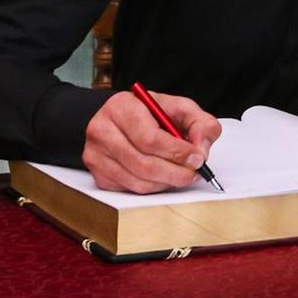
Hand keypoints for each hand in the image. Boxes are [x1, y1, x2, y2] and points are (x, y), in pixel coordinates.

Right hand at [82, 90, 221, 193]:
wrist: (121, 120)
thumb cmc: (150, 113)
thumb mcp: (179, 108)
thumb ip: (199, 123)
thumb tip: (201, 149)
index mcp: (122, 107)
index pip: (150, 138)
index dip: (177, 152)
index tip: (197, 158)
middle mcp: (103, 130)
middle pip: (143, 164)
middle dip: (175, 172)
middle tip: (194, 173)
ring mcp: (97, 155)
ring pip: (138, 181)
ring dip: (166, 182)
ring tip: (182, 174)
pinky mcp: (98, 175)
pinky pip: (131, 189)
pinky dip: (153, 187)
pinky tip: (163, 176)